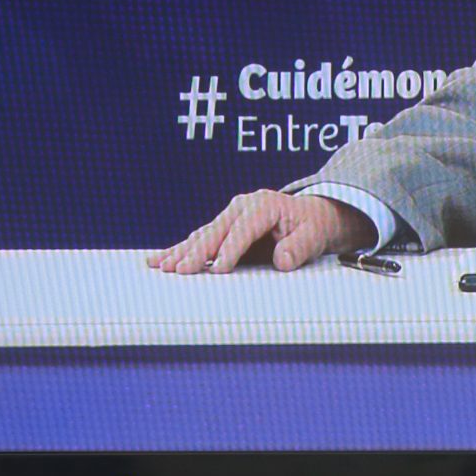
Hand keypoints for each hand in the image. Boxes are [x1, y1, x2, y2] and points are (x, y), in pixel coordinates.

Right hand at [148, 189, 372, 273]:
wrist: (312, 217)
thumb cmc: (313, 226)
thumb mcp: (315, 235)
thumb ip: (300, 247)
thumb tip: (283, 259)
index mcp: (264, 205)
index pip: (243, 229)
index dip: (231, 249)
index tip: (220, 268)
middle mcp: (242, 207)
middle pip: (216, 231)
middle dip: (198, 251)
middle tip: (181, 270)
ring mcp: (230, 215)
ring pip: (203, 235)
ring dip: (182, 251)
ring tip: (163, 266)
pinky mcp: (224, 227)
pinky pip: (200, 239)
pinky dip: (181, 250)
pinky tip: (160, 259)